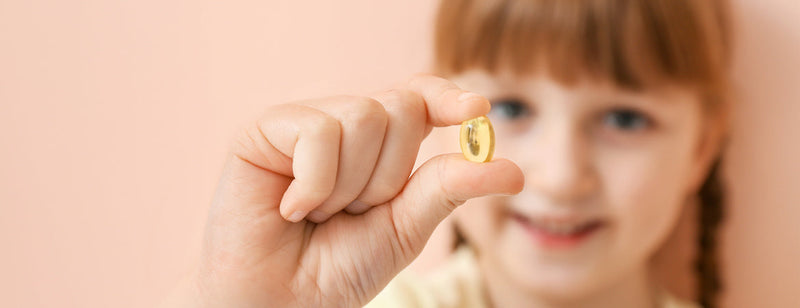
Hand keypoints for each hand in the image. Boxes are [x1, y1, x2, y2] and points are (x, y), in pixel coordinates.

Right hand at [163, 75, 523, 306]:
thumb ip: (449, 190)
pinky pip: (318, 132)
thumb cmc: (336, 267)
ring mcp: (304, 123)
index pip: (419, 97)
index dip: (447, 98)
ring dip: (351, 185)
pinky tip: (291, 208)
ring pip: (363, 116)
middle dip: (390, 175)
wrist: (278, 302)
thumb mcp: (405, 228)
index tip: (476, 112)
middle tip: (354, 212)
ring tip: (319, 213)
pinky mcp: (264, 131)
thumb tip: (515, 170)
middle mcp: (344, 124)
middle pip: (400, 106)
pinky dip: (315, 184)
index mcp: (380, 144)